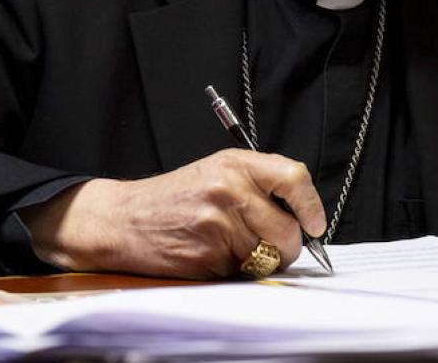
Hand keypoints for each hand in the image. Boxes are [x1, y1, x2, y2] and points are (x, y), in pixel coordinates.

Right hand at [21, 149, 326, 278]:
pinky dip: (235, 273)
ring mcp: (218, 224)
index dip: (311, 205)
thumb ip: (259, 183)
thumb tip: (303, 214)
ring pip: (267, 257)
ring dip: (259, 262)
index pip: (294, 177)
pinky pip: (242, 273)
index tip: (314, 223)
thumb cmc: (174, 196)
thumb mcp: (216, 171)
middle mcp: (230, 190)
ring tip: (231, 247)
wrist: (123, 219)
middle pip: (287, 231)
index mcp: (236, 164)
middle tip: (269, 245)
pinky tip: (214, 256)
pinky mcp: (208, 255)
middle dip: (285, 247)